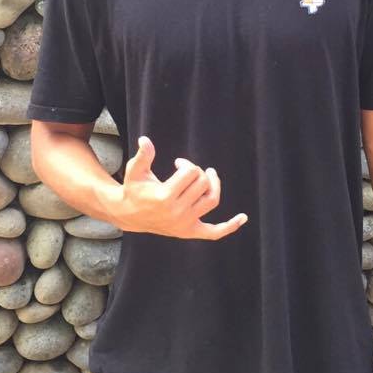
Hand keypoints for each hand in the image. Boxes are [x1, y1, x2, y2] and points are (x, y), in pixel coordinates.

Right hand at [111, 135, 248, 239]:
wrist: (129, 215)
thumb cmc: (134, 188)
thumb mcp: (135, 171)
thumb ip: (143, 156)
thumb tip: (145, 140)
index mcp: (164, 197)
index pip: (191, 172)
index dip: (187, 163)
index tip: (178, 162)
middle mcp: (176, 213)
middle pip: (203, 184)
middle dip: (198, 171)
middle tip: (188, 169)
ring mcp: (184, 224)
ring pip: (211, 200)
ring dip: (215, 185)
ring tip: (210, 175)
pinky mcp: (189, 232)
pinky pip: (214, 233)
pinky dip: (229, 226)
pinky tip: (243, 218)